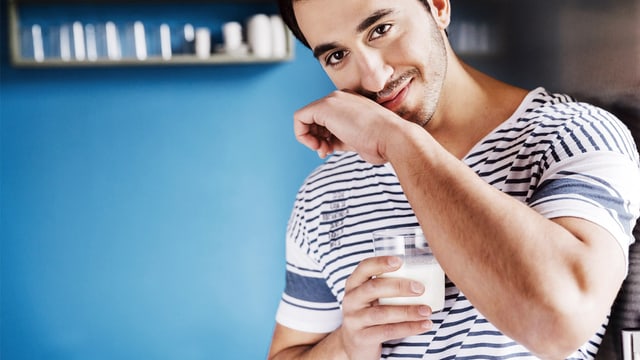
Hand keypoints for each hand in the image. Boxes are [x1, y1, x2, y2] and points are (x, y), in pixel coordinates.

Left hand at [293, 90, 407, 163]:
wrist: (392, 138)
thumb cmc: (381, 143)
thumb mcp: (357, 140)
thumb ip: (340, 139)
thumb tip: (326, 146)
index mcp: (350, 103)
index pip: (326, 119)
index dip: (323, 137)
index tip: (330, 150)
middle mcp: (340, 98)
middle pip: (314, 118)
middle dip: (316, 138)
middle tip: (325, 152)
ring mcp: (332, 100)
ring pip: (305, 118)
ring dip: (310, 139)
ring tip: (324, 150)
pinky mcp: (324, 107)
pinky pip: (299, 118)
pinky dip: (302, 135)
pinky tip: (317, 145)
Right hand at [337, 256, 433, 359]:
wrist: (353, 345)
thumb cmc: (369, 313)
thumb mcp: (370, 297)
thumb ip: (387, 285)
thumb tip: (423, 274)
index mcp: (354, 284)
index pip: (364, 268)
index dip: (381, 262)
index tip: (400, 261)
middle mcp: (351, 300)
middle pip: (373, 288)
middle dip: (399, 287)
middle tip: (420, 288)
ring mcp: (354, 320)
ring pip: (382, 313)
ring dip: (407, 311)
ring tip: (427, 310)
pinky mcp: (362, 338)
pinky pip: (387, 332)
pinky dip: (409, 328)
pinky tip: (424, 325)